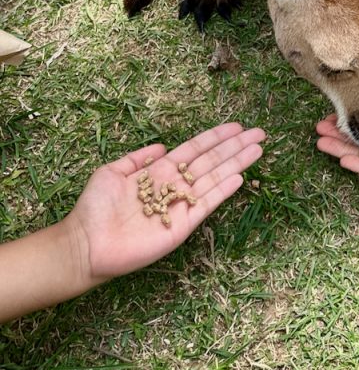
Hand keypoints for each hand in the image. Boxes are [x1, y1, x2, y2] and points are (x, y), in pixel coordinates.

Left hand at [65, 122, 264, 286]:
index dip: (216, 137)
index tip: (237, 126)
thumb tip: (161, 147)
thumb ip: (137, 159)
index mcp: (160, 172)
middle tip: (260, 132)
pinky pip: (207, 204)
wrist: (87, 243)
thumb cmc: (95, 207)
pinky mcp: (183, 225)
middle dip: (235, 146)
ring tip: (258, 149)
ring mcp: (181, 205)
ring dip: (237, 162)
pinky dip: (223, 190)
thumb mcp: (112, 172)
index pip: (195, 149)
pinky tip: (239, 176)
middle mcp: (175, 186)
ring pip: (215, 178)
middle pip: (212, 160)